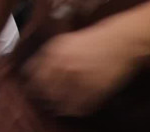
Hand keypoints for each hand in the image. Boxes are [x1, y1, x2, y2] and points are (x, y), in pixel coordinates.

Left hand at [22, 25, 137, 115]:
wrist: (119, 42)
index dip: (32, 84)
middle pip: (47, 91)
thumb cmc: (90, 41)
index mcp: (54, 54)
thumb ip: (46, 56)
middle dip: (46, 97)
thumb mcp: (62, 42)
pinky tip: (75, 108)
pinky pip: (81, 107)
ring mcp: (81, 79)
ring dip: (60, 106)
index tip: (32, 90)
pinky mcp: (96, 90)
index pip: (35, 75)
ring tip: (59, 107)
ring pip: (63, 101)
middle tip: (46, 100)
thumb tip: (30, 71)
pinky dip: (76, 110)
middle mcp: (65, 67)